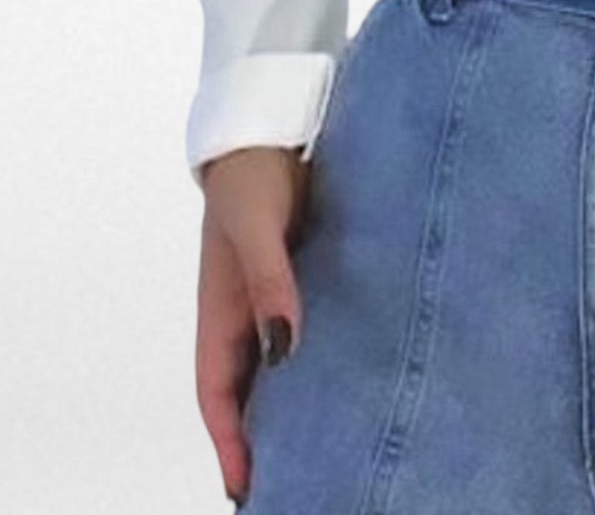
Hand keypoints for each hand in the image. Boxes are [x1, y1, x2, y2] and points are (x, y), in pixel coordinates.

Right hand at [194, 146, 311, 504]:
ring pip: (284, 363)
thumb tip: (285, 347)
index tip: (247, 490)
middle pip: (251, 392)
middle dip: (266, 438)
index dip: (231, 445)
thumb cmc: (251, 180)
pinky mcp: (308, 276)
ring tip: (335, 439)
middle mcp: (246, 315)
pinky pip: (314, 326)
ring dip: (300, 399)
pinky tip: (362, 368)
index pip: (218, 397)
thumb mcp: (256, 231)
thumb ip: (270, 284)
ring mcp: (277, 297)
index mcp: (219, 315)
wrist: (270, 131)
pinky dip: (327, 353)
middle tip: (300, 477)